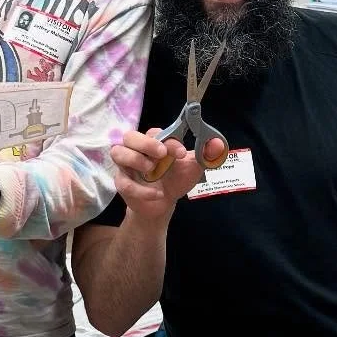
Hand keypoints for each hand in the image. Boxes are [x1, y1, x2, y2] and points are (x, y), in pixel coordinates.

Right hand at [111, 127, 226, 225]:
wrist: (165, 203)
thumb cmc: (177, 178)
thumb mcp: (194, 167)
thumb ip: (206, 155)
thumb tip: (218, 144)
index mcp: (155, 141)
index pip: (156, 133)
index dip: (168, 140)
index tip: (182, 152)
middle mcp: (138, 149)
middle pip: (129, 136)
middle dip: (145, 143)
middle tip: (162, 153)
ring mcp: (127, 165)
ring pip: (118, 153)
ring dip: (135, 160)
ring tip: (152, 171)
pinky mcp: (122, 183)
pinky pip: (123, 182)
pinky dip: (140, 190)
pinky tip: (157, 194)